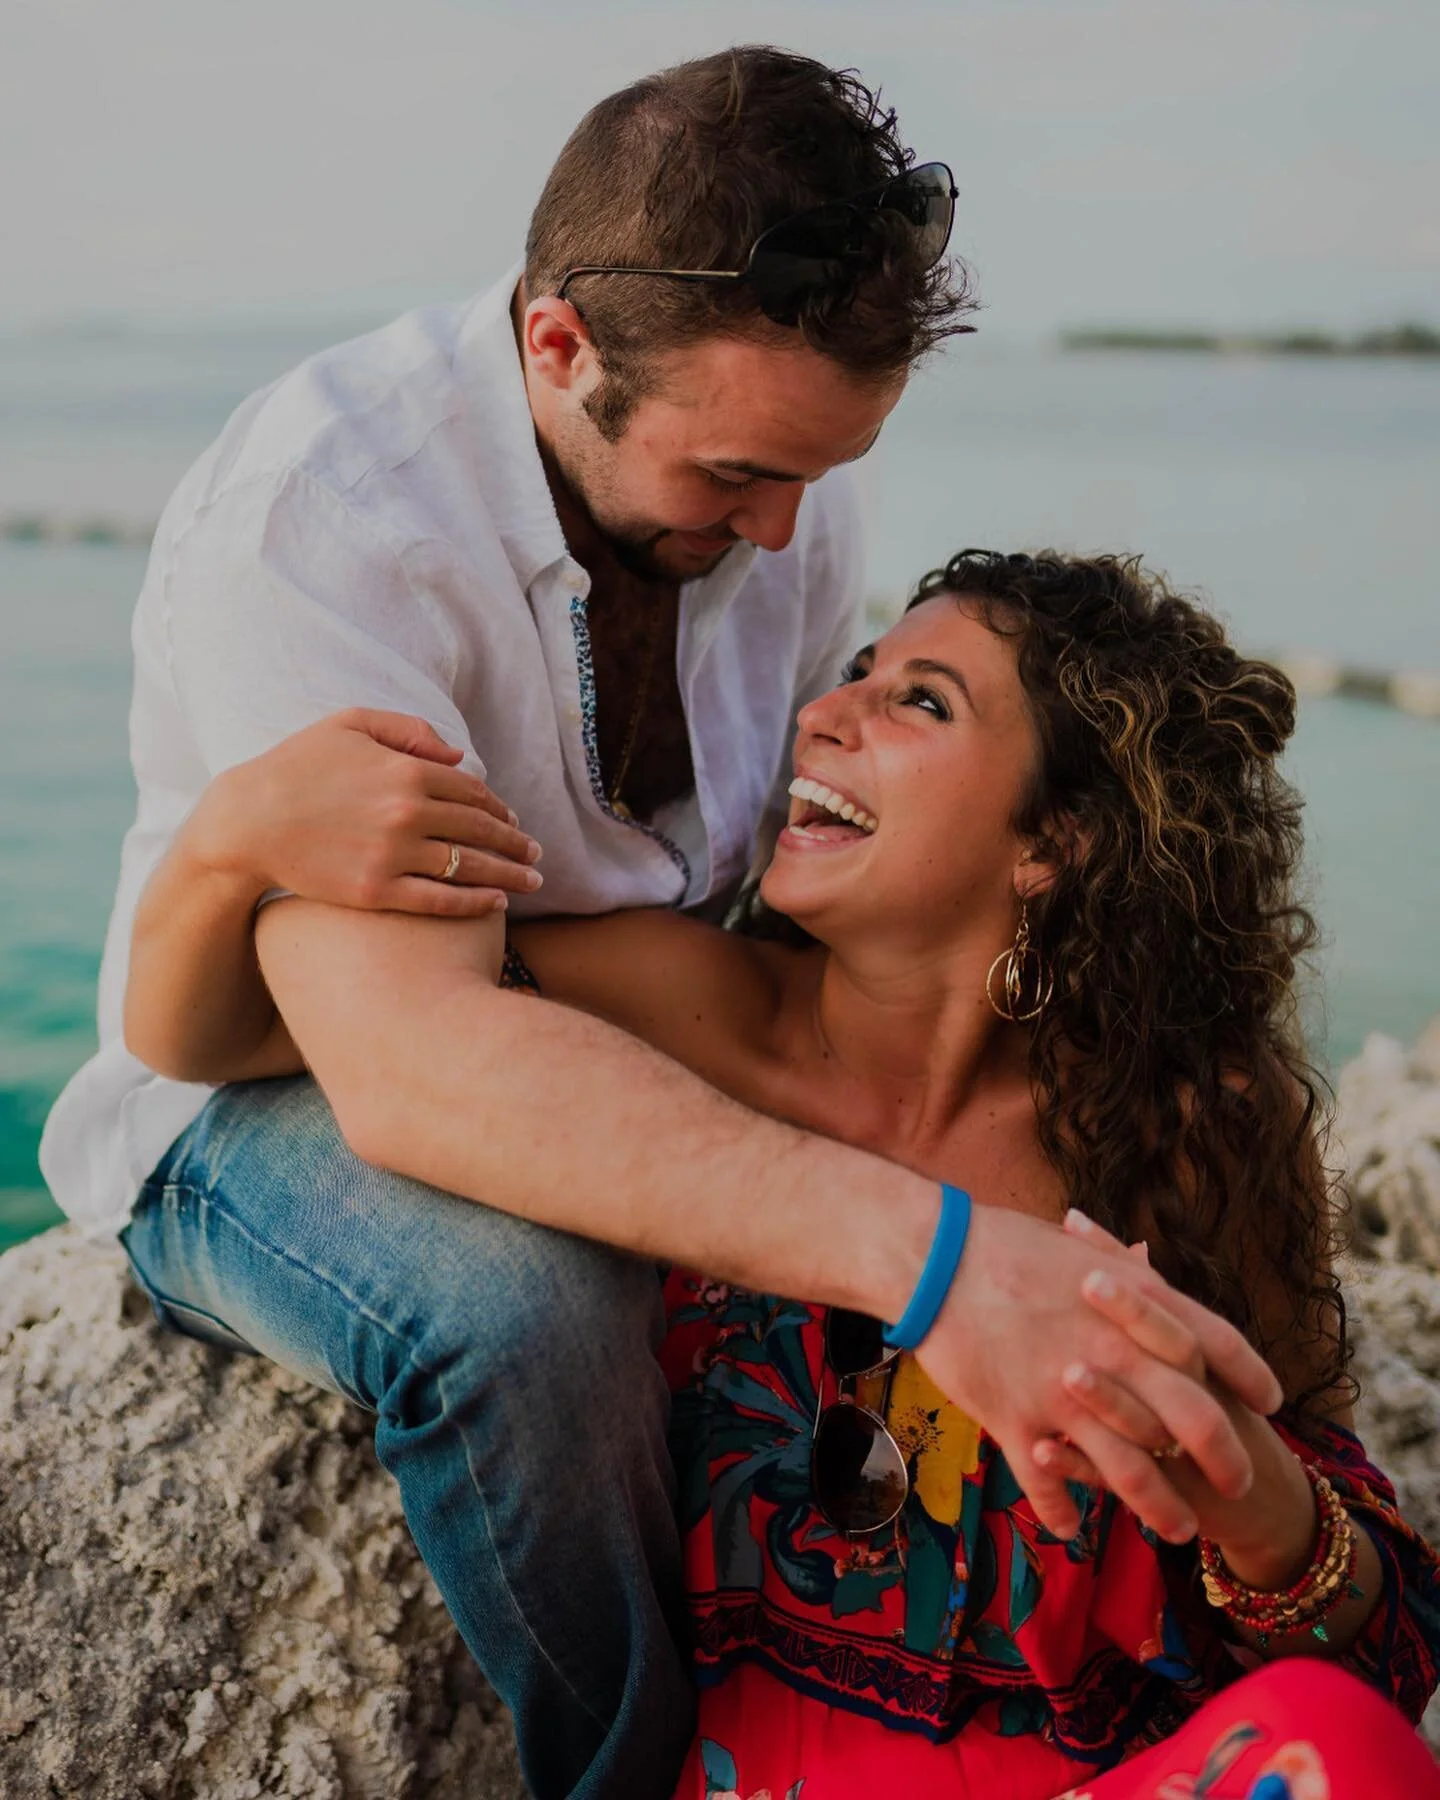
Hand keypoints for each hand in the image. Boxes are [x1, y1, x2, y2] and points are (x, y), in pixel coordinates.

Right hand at [188, 710, 543, 915]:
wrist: (247, 821)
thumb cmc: (295, 767)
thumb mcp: (349, 725)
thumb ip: (408, 730)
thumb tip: (457, 755)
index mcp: (405, 771)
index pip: (471, 792)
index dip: (499, 808)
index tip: (514, 820)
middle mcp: (407, 814)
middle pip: (480, 830)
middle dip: (515, 844)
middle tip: (536, 855)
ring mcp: (393, 855)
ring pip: (469, 867)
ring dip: (509, 875)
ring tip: (531, 882)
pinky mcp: (377, 892)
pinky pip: (440, 900)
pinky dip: (474, 903)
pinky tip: (497, 904)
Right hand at [913, 1203, 1283, 1544]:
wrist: (935, 1259)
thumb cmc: (1003, 1245)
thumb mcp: (1077, 1249)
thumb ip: (1120, 1269)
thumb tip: (1145, 1263)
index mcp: (1137, 1303)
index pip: (1219, 1345)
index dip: (1251, 1378)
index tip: (1269, 1403)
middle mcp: (1115, 1354)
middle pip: (1195, 1422)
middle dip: (1224, 1461)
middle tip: (1236, 1484)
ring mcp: (1068, 1396)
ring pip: (1135, 1473)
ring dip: (1163, 1508)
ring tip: (1179, 1530)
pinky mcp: (1020, 1424)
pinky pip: (1053, 1487)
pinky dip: (1064, 1513)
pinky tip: (1072, 1528)